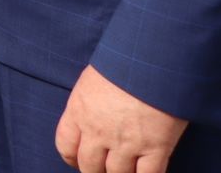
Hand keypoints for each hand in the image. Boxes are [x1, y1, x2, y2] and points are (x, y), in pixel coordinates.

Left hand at [56, 66, 187, 172]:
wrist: (153, 59)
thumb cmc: (123, 61)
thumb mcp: (92, 79)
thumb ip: (88, 103)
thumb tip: (91, 115)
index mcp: (79, 111)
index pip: (65, 146)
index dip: (72, 157)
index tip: (78, 160)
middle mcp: (98, 131)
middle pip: (89, 166)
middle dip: (95, 171)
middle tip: (103, 170)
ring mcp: (127, 142)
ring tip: (124, 172)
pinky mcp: (156, 147)